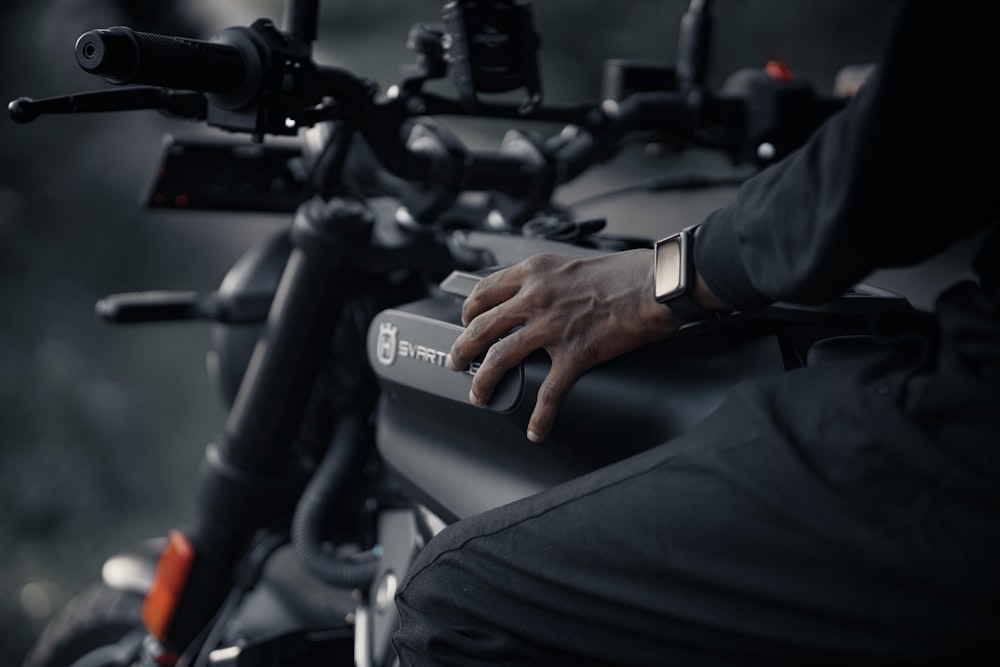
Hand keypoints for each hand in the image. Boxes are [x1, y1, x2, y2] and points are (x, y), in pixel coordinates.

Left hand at [447, 250, 680, 442]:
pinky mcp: (574, 355)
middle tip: (457, 362)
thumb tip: (543, 296)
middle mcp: (535, 298)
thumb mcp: (573, 264)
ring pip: (499, 358)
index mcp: (535, 272)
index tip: (467, 320)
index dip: (469, 310)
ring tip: (478, 395)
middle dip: (462, 348)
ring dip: (482, 382)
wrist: (656, 285)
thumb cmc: (627, 272)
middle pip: (480, 326)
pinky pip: (548, 393)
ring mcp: (551, 328)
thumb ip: (551, 280)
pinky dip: (539, 416)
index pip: (484, 291)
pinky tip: (534, 429)